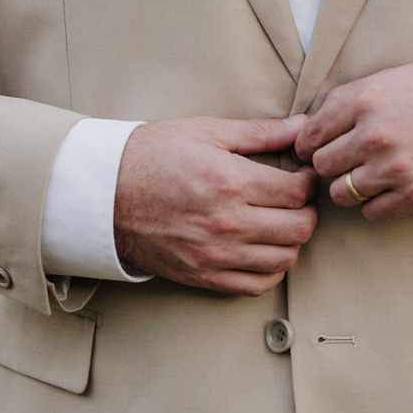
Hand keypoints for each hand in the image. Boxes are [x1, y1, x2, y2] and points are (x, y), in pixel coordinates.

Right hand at [114, 116, 318, 294]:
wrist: (103, 193)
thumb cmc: (151, 155)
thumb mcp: (205, 131)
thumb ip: (259, 132)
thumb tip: (302, 127)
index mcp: (229, 181)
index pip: (297, 192)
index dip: (309, 181)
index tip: (302, 174)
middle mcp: (227, 222)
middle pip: (299, 228)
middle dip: (306, 211)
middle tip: (296, 199)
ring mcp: (215, 254)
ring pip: (284, 259)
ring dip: (291, 240)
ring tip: (279, 221)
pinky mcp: (202, 276)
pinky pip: (255, 285)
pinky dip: (270, 270)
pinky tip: (263, 249)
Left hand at [294, 53, 412, 220]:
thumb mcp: (392, 79)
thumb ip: (350, 102)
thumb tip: (309, 129)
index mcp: (366, 99)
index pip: (309, 136)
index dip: (310, 144)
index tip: (319, 148)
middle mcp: (376, 134)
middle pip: (322, 166)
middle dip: (331, 165)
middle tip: (347, 162)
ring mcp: (397, 168)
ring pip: (341, 194)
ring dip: (350, 188)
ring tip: (369, 176)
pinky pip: (372, 213)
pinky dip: (376, 204)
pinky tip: (391, 189)